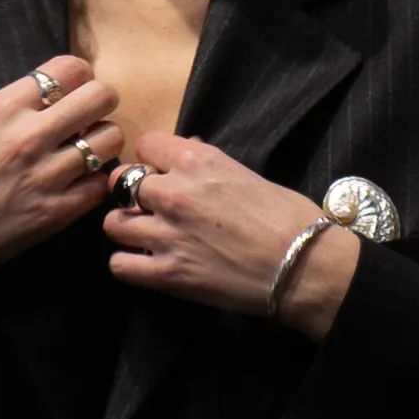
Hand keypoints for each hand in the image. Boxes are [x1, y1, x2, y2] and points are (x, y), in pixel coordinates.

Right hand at [0, 59, 120, 418]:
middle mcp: (29, 135)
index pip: (69, 68)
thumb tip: (45, 101)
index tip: (71, 92)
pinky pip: (100, 184)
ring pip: (109, 140)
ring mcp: (46, 175)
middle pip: (100, 97)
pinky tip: (76, 185)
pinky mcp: (55, 214)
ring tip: (84, 154)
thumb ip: (9, 110)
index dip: (78, 78)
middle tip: (88, 120)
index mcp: (2, 107)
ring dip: (102, 143)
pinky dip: (94, 182)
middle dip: (99, 105)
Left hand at [102, 136, 359, 336]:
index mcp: (197, 162)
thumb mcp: (249, 175)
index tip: (162, 171)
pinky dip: (129, 265)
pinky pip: (120, 265)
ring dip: (127, 229)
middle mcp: (174, 193)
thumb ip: (209, 163)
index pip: (145, 143)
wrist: (305, 267)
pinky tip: (146, 264)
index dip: (152, 159)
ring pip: (113, 224)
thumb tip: (185, 149)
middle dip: (133, 194)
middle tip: (149, 208)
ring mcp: (166, 235)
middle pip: (122, 183)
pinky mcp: (167, 274)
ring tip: (146, 237)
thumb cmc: (290, 218)